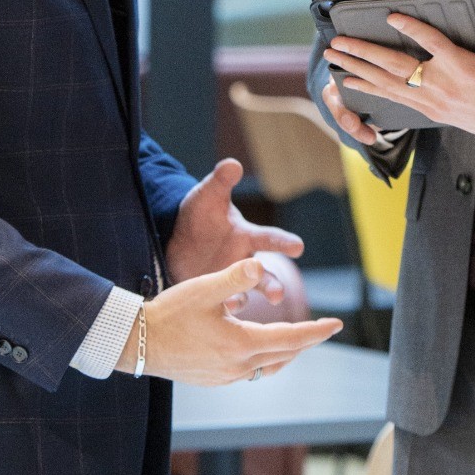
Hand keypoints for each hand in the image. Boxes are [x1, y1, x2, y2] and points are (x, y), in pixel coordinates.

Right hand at [119, 257, 340, 385]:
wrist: (138, 343)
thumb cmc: (170, 312)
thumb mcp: (204, 289)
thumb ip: (235, 277)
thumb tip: (260, 265)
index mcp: (242, 343)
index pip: (292, 338)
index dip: (317, 331)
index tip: (337, 323)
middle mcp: (238, 365)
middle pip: (284, 355)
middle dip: (306, 341)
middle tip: (323, 328)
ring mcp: (225, 377)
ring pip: (268, 366)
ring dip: (285, 352)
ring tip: (294, 339)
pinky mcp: (213, 380)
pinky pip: (248, 371)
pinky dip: (262, 358)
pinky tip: (256, 346)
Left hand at [167, 157, 301, 300]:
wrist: (176, 237)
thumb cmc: (199, 214)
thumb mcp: (207, 196)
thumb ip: (220, 181)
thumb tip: (232, 163)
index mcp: (246, 236)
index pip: (269, 238)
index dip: (284, 242)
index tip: (298, 246)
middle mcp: (243, 261)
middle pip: (264, 276)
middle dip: (272, 285)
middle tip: (278, 295)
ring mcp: (229, 279)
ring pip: (244, 294)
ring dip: (244, 299)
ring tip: (238, 304)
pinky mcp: (213, 293)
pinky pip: (220, 303)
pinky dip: (222, 308)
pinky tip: (220, 311)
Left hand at [324, 14, 474, 149]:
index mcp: (465, 70)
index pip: (432, 44)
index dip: (411, 28)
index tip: (390, 16)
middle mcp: (444, 87)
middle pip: (396, 66)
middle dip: (364, 53)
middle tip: (338, 43)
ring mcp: (436, 103)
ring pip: (389, 85)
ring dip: (360, 71)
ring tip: (336, 60)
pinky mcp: (434, 113)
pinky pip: (396, 100)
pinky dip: (373, 90)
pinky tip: (355, 83)